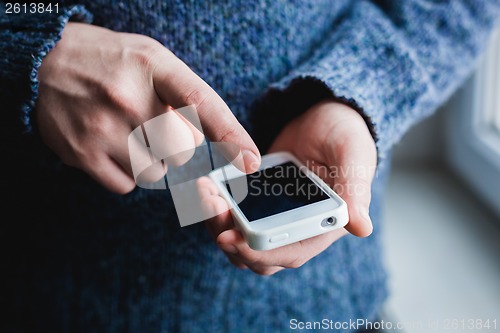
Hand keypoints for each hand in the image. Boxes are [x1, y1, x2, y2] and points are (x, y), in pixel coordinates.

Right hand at [36, 22, 259, 192]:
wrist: (44, 63)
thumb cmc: (110, 63)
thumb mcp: (150, 58)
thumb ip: (182, 94)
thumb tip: (206, 141)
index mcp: (153, 66)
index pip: (202, 103)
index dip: (231, 135)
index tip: (252, 161)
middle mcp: (129, 96)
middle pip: (182, 150)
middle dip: (175, 145)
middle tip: (151, 124)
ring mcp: (103, 126)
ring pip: (156, 173)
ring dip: (149, 160)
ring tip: (125, 131)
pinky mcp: (82, 153)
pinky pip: (126, 184)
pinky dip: (125, 173)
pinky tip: (109, 145)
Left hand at [201, 100, 376, 274]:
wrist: (323, 118)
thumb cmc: (344, 134)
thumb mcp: (353, 154)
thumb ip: (355, 188)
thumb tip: (362, 228)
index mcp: (323, 225)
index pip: (290, 252)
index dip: (259, 252)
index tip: (230, 238)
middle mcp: (297, 229)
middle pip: (258, 256)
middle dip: (229, 238)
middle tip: (211, 206)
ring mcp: (274, 218)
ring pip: (240, 241)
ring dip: (217, 225)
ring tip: (206, 194)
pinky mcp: (257, 203)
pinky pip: (232, 218)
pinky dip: (216, 209)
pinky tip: (208, 186)